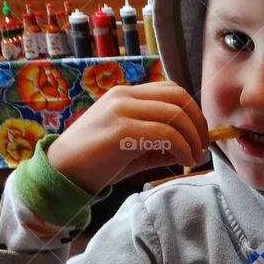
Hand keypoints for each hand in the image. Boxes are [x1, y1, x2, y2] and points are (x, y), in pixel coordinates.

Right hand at [47, 81, 208, 193]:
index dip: (193, 111)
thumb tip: (192, 147)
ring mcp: (122, 111)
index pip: (171, 90)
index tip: (199, 135)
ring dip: (193, 137)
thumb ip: (160, 142)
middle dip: (198, 122)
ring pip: (175, 113)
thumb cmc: (96, 161)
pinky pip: (165, 134)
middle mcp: (124, 96)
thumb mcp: (133, 146)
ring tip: (194, 157)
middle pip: (178, 97)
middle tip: (202, 146)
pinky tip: (183, 161)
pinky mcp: (121, 131)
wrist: (61, 173)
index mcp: (126, 95)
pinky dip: (182, 147)